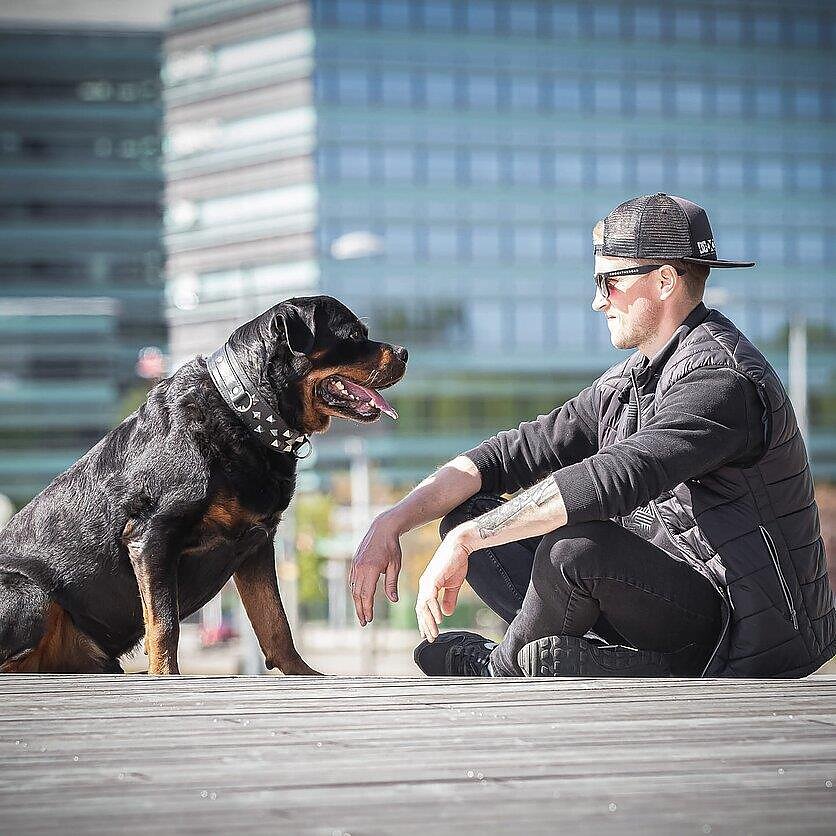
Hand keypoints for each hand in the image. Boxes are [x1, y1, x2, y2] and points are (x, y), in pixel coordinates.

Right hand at [349, 513, 402, 625]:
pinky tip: (359, 598)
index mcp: (371, 569)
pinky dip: (355, 591)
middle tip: (364, 622)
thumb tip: (393, 600)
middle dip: (360, 609)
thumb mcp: (395, 565)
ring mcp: (356, 565)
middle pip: (358, 594)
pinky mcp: (355, 562)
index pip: (366, 594)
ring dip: (357, 602)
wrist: (382, 529)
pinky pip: (352, 580)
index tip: (369, 619)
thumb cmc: (392, 547)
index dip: (367, 608)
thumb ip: (392, 583)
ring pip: (353, 588)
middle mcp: (360, 568)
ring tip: (361, 613)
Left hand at [415, 524, 473, 642]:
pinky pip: (431, 598)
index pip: (423, 607)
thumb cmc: (456, 562)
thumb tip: (446, 613)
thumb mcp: (453, 585)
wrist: (460, 546)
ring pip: (424, 606)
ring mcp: (427, 582)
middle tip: (430, 638)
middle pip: (421, 609)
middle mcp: (424, 585)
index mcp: (428, 586)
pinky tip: (439, 619)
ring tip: (433, 634)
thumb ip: (449, 599)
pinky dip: (434, 609)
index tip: (427, 634)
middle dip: (425, 625)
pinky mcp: (433, 579)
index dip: (425, 621)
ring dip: (429, 621)